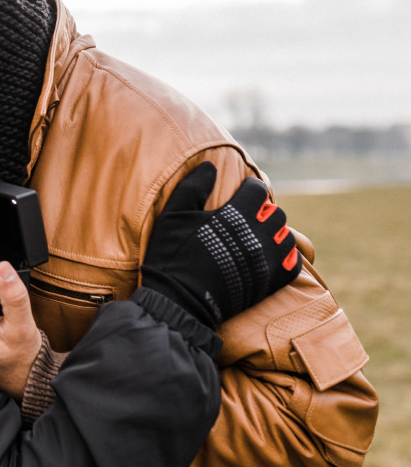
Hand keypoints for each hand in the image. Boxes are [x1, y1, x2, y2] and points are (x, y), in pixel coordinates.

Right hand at [140, 162, 301, 326]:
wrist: (179, 300)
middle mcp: (259, 234)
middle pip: (277, 213)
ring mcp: (268, 259)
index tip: (241, 193)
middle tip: (248, 217)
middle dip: (265, 211)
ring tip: (259, 237)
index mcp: (237, 214)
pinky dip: (286, 257)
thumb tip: (210, 166)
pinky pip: (293, 264)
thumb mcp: (174, 215)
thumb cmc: (173, 255)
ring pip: (288, 237)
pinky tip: (271, 256)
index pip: (258, 190)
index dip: (250, 189)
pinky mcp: (271, 282)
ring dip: (276, 233)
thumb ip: (193, 187)